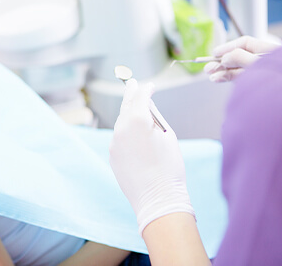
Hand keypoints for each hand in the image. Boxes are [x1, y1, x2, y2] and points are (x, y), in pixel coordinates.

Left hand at [109, 79, 193, 234]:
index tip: (149, 86)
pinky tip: (134, 135)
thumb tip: (146, 109)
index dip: (146, 89)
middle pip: (126, 106)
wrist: (158, 198)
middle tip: (131, 83)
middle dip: (130, 94)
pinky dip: (125, 133)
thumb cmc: (169, 168)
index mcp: (137, 120)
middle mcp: (120, 129)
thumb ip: (155, 119)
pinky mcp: (112, 155)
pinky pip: (119, 138)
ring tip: (135, 108)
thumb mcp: (168, 136)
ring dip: (128, 115)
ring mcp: (114, 143)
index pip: (140, 97)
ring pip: (121, 123)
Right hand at [204, 35, 279, 81]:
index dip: (228, 47)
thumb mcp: (257, 64)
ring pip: (238, 70)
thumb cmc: (277, 80)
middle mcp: (264, 62)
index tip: (215, 53)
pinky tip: (218, 79)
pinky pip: (240, 79)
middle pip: (239, 57)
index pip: (245, 44)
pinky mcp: (256, 85)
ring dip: (223, 72)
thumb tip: (224, 57)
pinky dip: (228, 78)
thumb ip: (240, 58)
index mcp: (269, 52)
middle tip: (207, 67)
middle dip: (222, 62)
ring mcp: (260, 74)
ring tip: (211, 76)